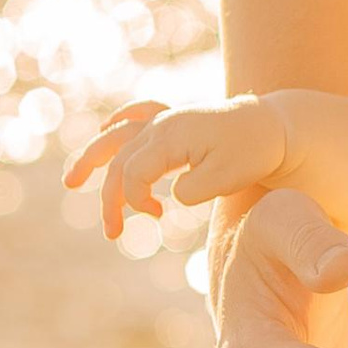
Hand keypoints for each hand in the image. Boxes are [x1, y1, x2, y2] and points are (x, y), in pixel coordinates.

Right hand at [63, 95, 288, 241]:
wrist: (277, 126)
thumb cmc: (254, 151)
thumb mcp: (225, 178)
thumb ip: (191, 191)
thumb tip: (170, 195)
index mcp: (170, 136)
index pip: (131, 173)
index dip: (133, 200)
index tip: (157, 217)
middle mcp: (162, 124)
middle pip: (119, 160)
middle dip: (109, 198)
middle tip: (112, 233)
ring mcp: (168, 119)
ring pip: (119, 135)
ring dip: (94, 158)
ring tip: (71, 182)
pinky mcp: (177, 120)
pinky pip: (140, 113)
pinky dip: (120, 122)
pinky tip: (106, 128)